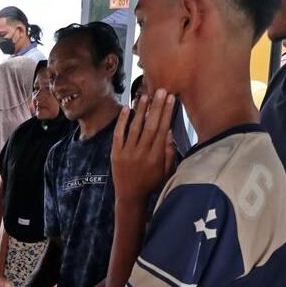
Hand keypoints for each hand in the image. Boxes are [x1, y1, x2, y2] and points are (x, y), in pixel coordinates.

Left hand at [111, 88, 176, 202]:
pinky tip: (126, 108)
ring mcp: (127, 152)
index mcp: (156, 157)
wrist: (130, 196)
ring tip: (144, 95)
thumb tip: (169, 131)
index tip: (170, 98)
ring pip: (135, 127)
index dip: (166, 113)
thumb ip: (168, 152)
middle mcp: (142, 153)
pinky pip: (118, 134)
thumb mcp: (166, 171)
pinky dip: (122, 121)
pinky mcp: (115, 153)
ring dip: (140, 110)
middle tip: (160, 90)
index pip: (162, 130)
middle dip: (156, 107)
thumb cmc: (151, 183)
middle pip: (150, 125)